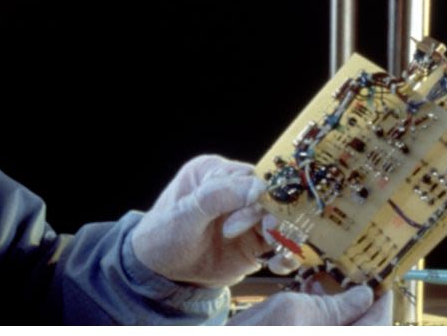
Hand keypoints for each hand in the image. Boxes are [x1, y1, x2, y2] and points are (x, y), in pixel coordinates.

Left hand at [131, 154, 281, 287]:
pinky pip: (279, 244)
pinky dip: (285, 254)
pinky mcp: (254, 242)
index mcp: (214, 173)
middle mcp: (234, 191)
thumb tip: (256, 187)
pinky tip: (279, 264)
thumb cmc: (164, 236)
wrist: (161, 272)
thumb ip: (217, 198)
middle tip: (265, 234)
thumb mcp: (185, 215)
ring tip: (276, 251)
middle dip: (271, 217)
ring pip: (279, 220)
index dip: (253, 197)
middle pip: (269, 197)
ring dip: (283, 235)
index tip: (244, 220)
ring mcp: (247, 217)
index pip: (248, 176)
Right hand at [228, 286, 392, 325]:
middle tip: (357, 273)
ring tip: (329, 278)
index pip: (378, 323)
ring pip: (342, 326)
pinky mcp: (301, 335)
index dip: (383, 300)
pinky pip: (323, 329)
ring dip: (340, 305)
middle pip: (362, 325)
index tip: (383, 280)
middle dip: (361, 299)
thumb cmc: (255, 334)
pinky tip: (309, 291)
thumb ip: (334, 305)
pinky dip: (323, 314)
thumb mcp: (294, 309)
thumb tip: (364, 295)